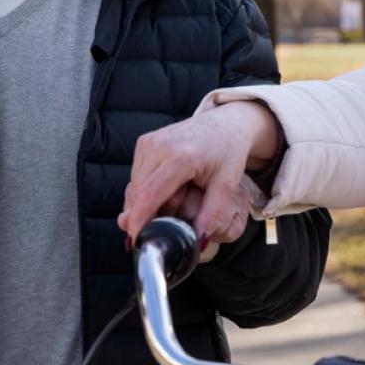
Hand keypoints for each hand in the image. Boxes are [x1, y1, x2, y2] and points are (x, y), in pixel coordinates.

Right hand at [118, 101, 279, 244]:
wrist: (224, 124)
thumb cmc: (228, 151)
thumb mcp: (228, 184)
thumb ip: (213, 214)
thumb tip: (198, 241)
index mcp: (180, 156)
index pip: (149, 195)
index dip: (140, 220)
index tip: (136, 241)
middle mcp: (158, 146)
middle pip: (139, 194)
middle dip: (145, 216)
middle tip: (163, 229)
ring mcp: (148, 143)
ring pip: (135, 187)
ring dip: (146, 204)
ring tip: (175, 202)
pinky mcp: (143, 143)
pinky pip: (137, 178)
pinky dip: (146, 192)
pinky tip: (166, 193)